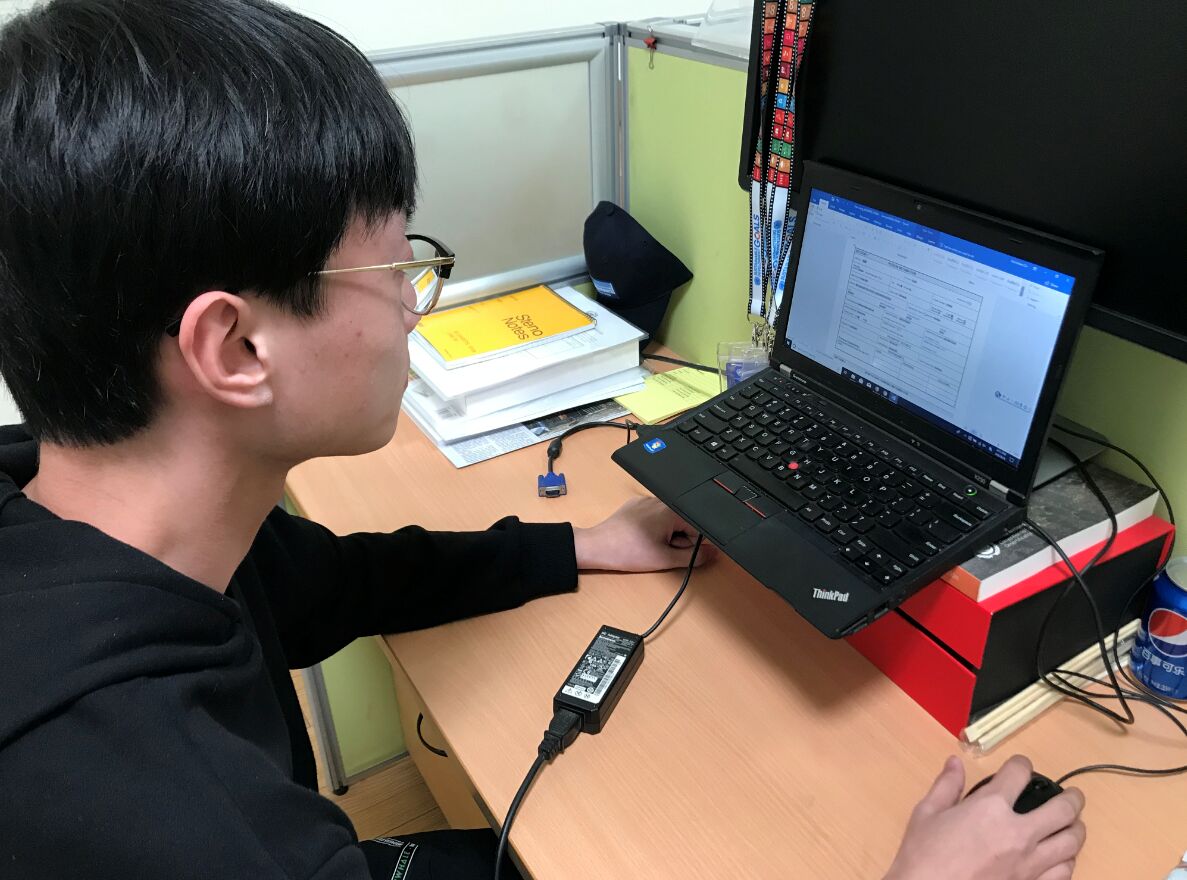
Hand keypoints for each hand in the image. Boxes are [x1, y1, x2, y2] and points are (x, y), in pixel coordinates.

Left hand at [572, 496, 717, 572]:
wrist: (597, 547)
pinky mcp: (636, 504)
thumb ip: (694, 556)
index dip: (691, 545)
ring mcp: (647, 501)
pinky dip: (653, 528)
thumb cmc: (627, 552)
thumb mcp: (665, 559)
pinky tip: (641, 538)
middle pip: (684, 522)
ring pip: (670, 520)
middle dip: (678, 539)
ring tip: (648, 545)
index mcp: (672, 511)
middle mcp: (661, 501)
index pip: (698, 528)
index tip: (677, 552)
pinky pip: (654, 516)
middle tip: (660, 551)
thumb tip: (713, 553)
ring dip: (666, 535)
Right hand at [884, 755, 1085, 879]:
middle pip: (1062, 809)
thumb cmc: (923, 855)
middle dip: (1072, 798)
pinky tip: (1061, 859)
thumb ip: (946, 786)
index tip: (1022, 766)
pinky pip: (1064, 873)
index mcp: (990, 807)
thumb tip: (955, 762)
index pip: (1019, 773)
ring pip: (1071, 843)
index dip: (1022, 764)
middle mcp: (1018, 832)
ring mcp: (1030, 864)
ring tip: (1073, 825)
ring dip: (1075, 830)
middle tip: (1074, 796)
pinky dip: (1067, 862)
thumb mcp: (927, 813)